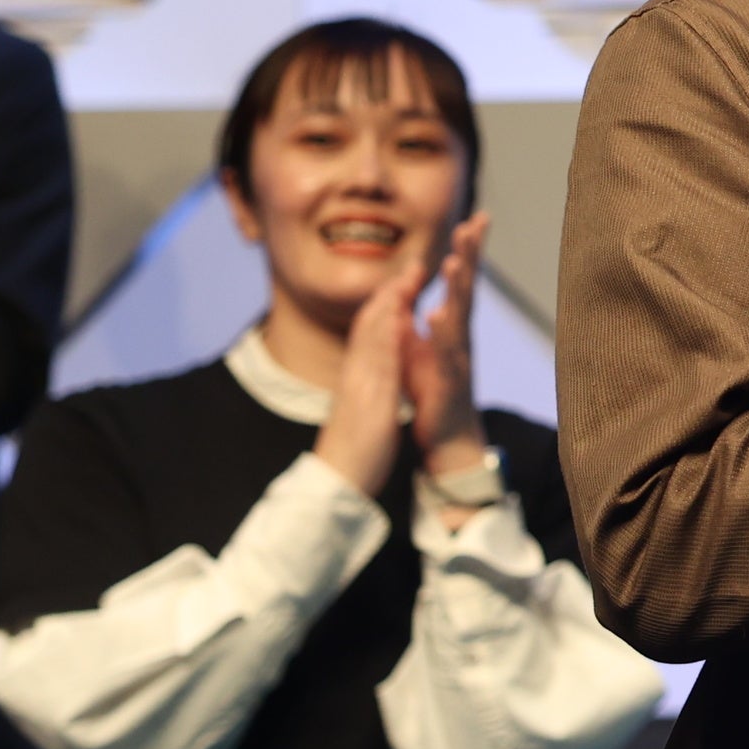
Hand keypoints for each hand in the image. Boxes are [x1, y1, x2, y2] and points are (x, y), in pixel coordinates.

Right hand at [315, 240, 427, 500]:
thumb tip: (375, 373)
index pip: (370, 335)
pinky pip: (378, 362)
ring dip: (389, 306)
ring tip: (406, 279)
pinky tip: (399, 319)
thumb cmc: (354, 450)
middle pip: (369, 327)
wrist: (339, 481)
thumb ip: (368, 388)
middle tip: (410, 267)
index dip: (386, 307)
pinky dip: (387, 337)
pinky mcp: (368, 399)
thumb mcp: (364, 410)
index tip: (403, 284)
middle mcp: (355, 376)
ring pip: (372, 337)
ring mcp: (360, 386)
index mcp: (356, 379)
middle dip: (390, 295)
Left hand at [404, 216, 492, 511]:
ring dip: (458, 289)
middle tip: (475, 223)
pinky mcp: (449, 381)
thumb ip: (414, 314)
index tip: (473, 219)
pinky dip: (442, 335)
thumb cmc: (433, 391)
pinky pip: (446, 354)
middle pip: (467, 288)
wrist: (446, 437)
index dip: (467, 251)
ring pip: (459, 317)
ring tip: (455, 262)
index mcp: (451, 327)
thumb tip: (412, 281)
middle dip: (471, 256)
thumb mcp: (417, 345)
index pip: (461, 281)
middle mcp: (460, 337)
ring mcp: (458, 358)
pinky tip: (438, 316)